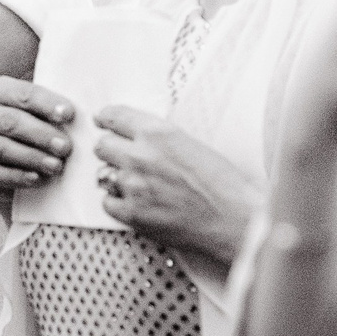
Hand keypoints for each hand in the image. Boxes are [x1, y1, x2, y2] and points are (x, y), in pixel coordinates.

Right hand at [0, 77, 71, 207]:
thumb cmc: (24, 130)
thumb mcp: (33, 109)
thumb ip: (49, 103)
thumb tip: (83, 104)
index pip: (24, 94)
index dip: (48, 104)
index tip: (69, 115)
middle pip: (12, 122)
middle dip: (42, 135)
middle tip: (66, 148)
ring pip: (2, 148)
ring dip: (32, 158)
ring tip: (56, 166)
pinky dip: (15, 176)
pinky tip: (35, 179)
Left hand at [91, 106, 258, 267]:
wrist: (234, 219)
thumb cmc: (223, 184)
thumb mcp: (192, 144)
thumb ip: (160, 138)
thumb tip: (137, 137)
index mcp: (158, 133)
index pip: (115, 117)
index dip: (106, 119)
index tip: (102, 121)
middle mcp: (140, 155)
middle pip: (102, 146)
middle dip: (110, 150)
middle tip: (122, 158)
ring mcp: (133, 185)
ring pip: (103, 175)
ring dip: (116, 178)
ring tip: (139, 185)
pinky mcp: (132, 213)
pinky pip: (108, 202)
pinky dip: (119, 203)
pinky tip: (138, 203)